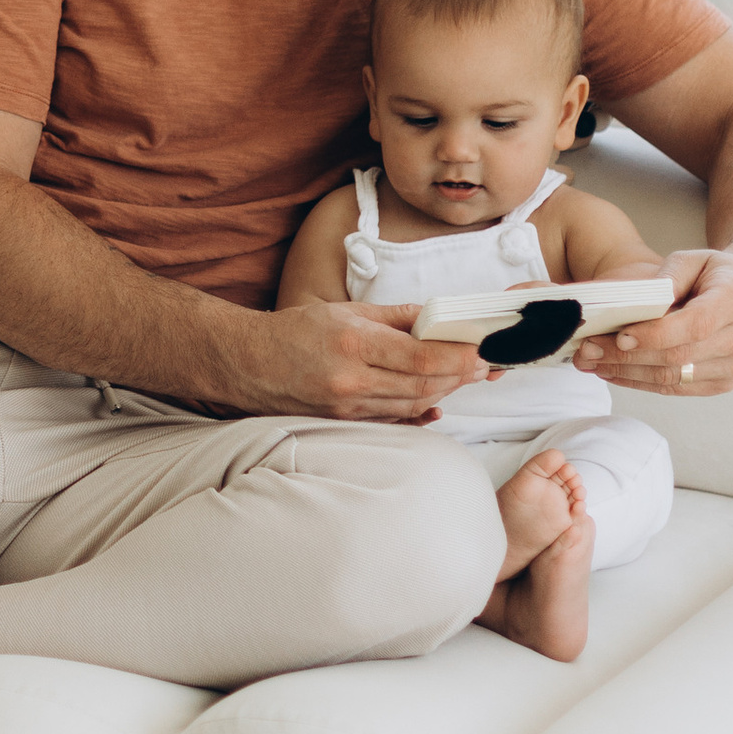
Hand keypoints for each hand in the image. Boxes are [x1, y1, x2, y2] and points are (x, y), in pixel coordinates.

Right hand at [219, 299, 495, 423]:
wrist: (247, 364)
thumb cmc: (294, 332)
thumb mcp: (343, 310)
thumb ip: (394, 316)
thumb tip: (436, 317)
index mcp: (353, 343)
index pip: (421, 357)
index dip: (458, 357)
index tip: (482, 350)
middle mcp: (352, 380)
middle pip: (423, 385)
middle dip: (460, 376)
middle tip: (485, 364)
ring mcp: (348, 407)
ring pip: (412, 406)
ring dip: (444, 392)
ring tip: (465, 377)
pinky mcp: (344, 423)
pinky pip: (393, 421)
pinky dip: (419, 414)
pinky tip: (437, 405)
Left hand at [576, 245, 732, 397]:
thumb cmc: (718, 274)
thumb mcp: (696, 258)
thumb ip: (669, 275)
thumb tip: (638, 301)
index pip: (695, 325)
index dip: (656, 334)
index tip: (620, 334)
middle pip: (677, 356)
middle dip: (626, 355)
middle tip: (587, 349)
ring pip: (672, 378)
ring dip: (626, 372)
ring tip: (591, 362)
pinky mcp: (723, 383)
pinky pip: (676, 388)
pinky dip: (640, 382)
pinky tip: (612, 372)